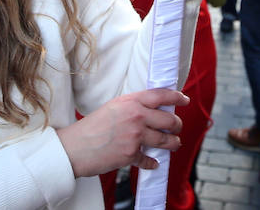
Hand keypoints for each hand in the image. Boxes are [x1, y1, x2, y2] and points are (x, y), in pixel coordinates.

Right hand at [57, 89, 186, 177]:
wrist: (75, 147)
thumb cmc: (92, 127)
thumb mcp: (114, 107)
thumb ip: (133, 106)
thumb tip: (152, 111)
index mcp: (131, 101)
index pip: (161, 95)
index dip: (176, 97)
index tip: (184, 100)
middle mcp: (136, 116)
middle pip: (169, 120)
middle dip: (177, 125)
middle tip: (177, 128)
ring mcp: (135, 136)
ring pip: (165, 140)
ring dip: (173, 144)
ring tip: (174, 144)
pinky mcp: (131, 154)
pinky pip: (149, 159)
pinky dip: (152, 162)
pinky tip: (153, 163)